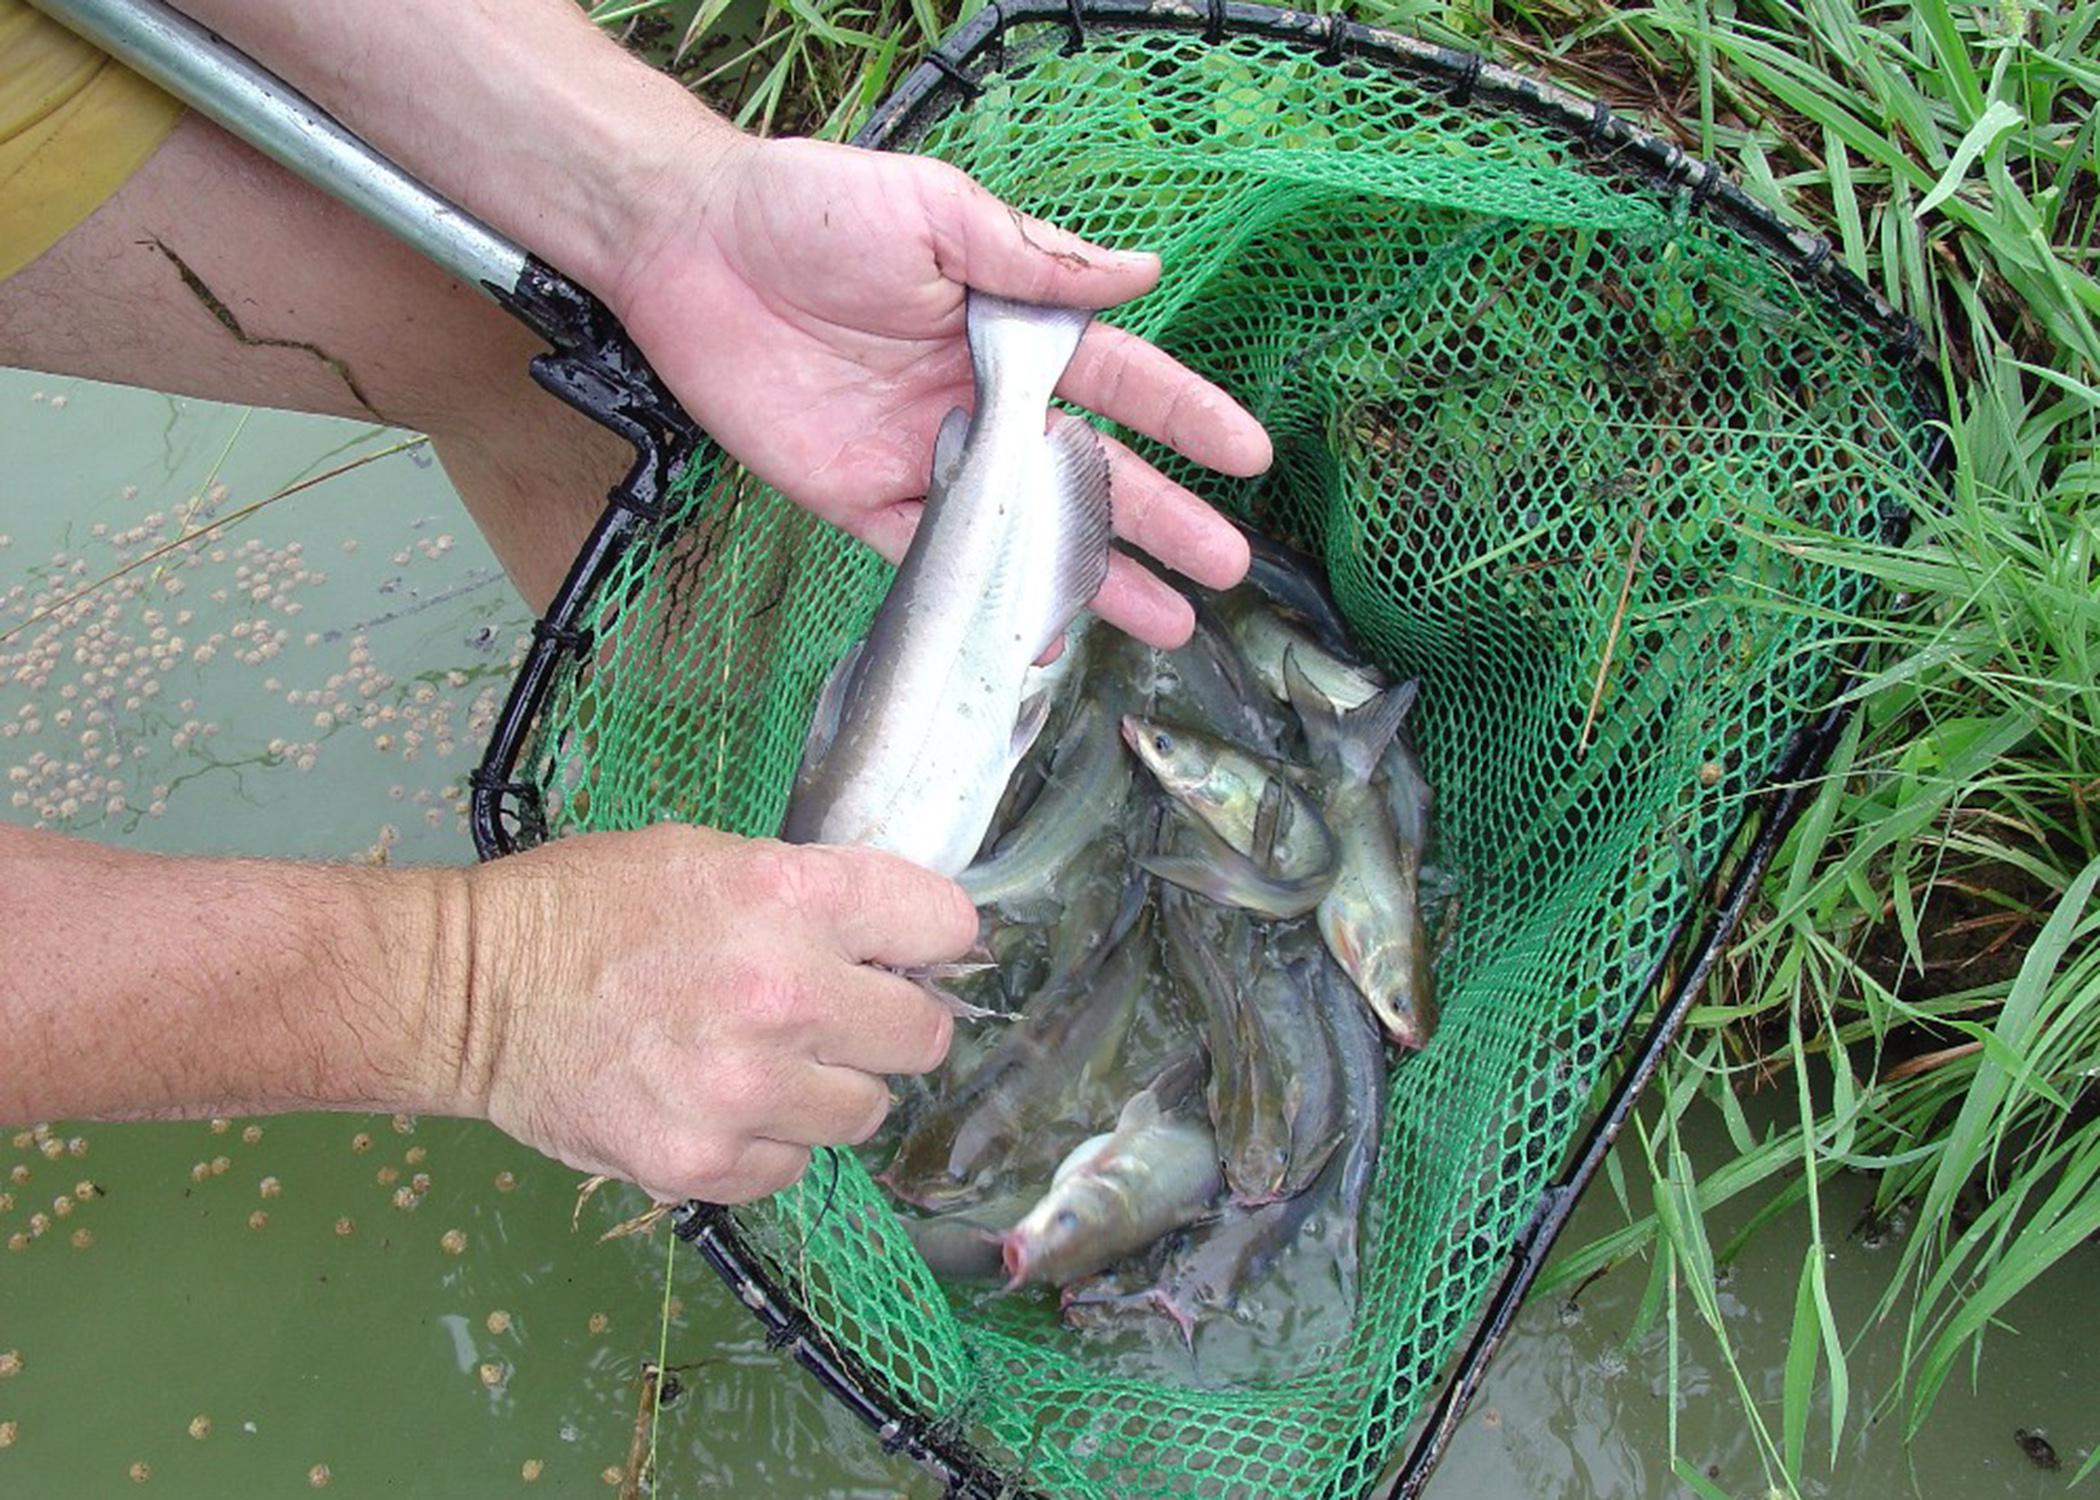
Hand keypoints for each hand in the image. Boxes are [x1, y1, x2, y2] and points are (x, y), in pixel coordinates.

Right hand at [455, 823, 975, 1202]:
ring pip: (865, 1112)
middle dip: (885, 1024)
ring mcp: (748, 1088)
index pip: (944, 926)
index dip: (928, 940)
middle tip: (834, 1016)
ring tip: (760, 1060)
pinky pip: (793, 1165)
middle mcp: (786, 993)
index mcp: (794, 896)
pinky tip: (716, 1102)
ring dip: (827, 1089)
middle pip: (921, 1036)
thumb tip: (897, 942)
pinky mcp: (705, 1161)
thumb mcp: (710, 855)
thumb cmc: (590, 906)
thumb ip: (812, 895)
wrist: (473, 988)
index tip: (903, 953)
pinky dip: (767, 1143)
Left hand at [606, 135, 1273, 647]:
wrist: (687, 249)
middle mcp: (981, 399)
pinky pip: (937, 560)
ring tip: (1170, 623)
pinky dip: (990, 601)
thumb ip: (1031, 256)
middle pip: (1091, 470)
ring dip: (1098, 576)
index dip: (1185, 416)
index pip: (1120, 378)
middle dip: (1163, 519)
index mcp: (1010, 326)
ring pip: (1030, 530)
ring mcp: (928, 456)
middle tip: (1229, 566)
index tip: (1247, 454)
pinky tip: (1043, 635)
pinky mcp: (863, 499)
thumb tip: (1143, 272)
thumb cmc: (811, 209)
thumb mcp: (933, 210)